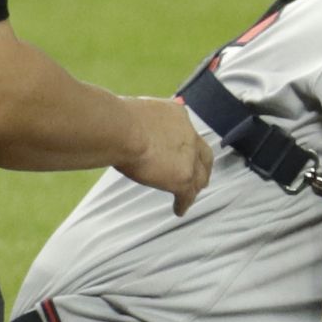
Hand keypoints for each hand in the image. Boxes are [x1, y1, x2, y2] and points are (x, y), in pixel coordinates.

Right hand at [119, 96, 212, 214]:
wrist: (123, 130)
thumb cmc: (118, 119)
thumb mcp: (137, 111)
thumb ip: (143, 120)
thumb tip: (132, 125)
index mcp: (177, 116)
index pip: (187, 133)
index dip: (188, 145)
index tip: (183, 152)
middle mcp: (188, 135)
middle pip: (203, 156)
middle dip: (203, 167)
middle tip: (199, 176)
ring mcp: (189, 158)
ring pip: (199, 177)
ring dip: (194, 187)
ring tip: (189, 196)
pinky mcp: (183, 177)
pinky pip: (187, 195)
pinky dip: (183, 203)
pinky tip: (179, 210)